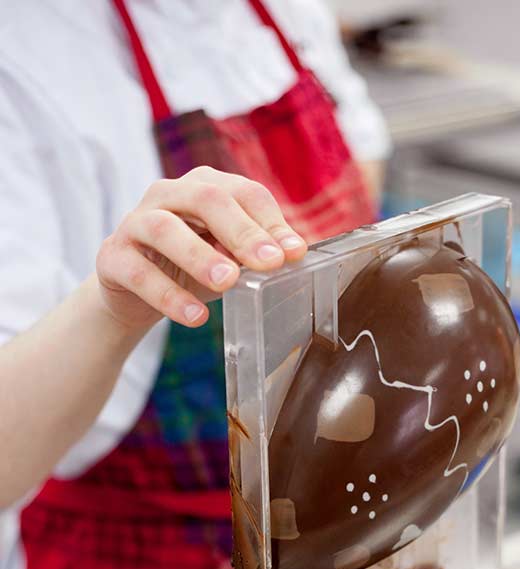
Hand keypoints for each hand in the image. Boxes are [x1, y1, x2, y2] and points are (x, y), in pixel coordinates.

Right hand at [96, 167, 306, 331]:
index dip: (272, 221)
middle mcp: (168, 195)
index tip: (295, 253)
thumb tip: (295, 255)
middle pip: (206, 198)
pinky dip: (168, 296)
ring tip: (228, 283)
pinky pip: (138, 272)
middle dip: (241, 231)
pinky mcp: (112, 256)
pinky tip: (195, 318)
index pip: (243, 192)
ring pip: (164, 229)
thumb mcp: (228, 258)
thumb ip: (255, 253)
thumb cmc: (190, 269)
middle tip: (269, 263)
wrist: (134, 295)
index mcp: (204, 188)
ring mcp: (135, 223)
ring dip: (199, 256)